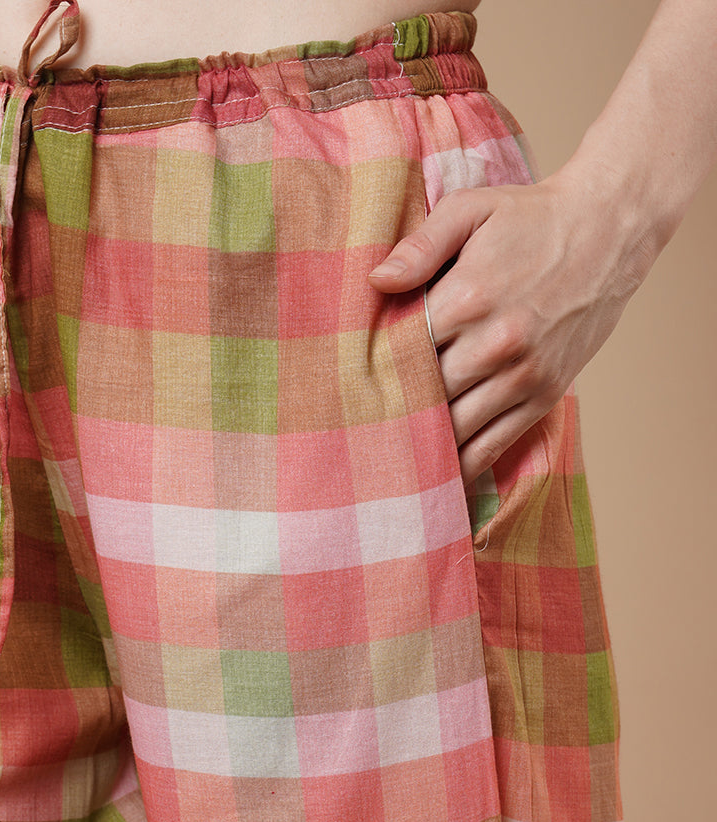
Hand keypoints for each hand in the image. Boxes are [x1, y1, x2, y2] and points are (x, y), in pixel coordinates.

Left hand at [368, 166, 658, 484]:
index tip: (347, 382)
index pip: (401, 350)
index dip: (373, 368)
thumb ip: (421, 245)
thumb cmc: (530, 219)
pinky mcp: (544, 396)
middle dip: (391, 409)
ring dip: (421, 443)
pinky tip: (433, 476)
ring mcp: (524, 375)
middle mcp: (497, 343)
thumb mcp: (471, 210)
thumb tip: (376, 280)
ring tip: (386, 456)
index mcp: (469, 296)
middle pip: (423, 394)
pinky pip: (492, 446)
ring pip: (453, 429)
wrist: (609, 230)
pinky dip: (460, 465)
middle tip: (356, 425)